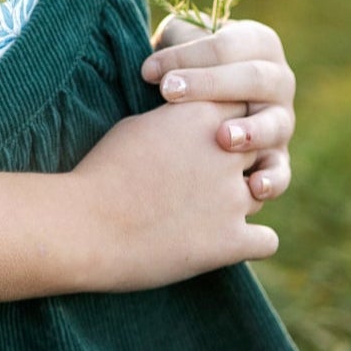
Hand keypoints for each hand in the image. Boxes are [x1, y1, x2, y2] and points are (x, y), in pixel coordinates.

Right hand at [67, 96, 280, 288]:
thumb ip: (177, 119)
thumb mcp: (136, 126)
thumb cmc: (101, 172)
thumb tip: (189, 120)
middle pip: (260, 146)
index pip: (244, 107)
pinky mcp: (231, 241)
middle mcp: (227, 150)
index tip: (211, 138)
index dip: (230, 123)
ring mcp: (233, 197)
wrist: (83, 225)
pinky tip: (226, 243)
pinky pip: (267, 240)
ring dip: (240, 201)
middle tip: (208, 177)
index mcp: (202, 114)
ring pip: (263, 192)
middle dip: (241, 160)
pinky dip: (251, 243)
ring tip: (201, 213)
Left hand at [140, 15, 296, 204]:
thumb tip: (157, 66)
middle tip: (169, 92)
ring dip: (250, 131)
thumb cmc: (182, 66)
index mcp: (259, 43)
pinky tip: (254, 187)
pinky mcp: (278, 157)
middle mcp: (278, 80)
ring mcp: (281, 120)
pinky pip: (281, 171)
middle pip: (255, 78)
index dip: (188, 56)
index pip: (228, 45)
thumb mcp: (179, 43)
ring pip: (274, 124)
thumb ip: (175, 42)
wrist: (194, 106)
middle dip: (211, 84)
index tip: (148, 71)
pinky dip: (272, 180)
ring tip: (222, 138)